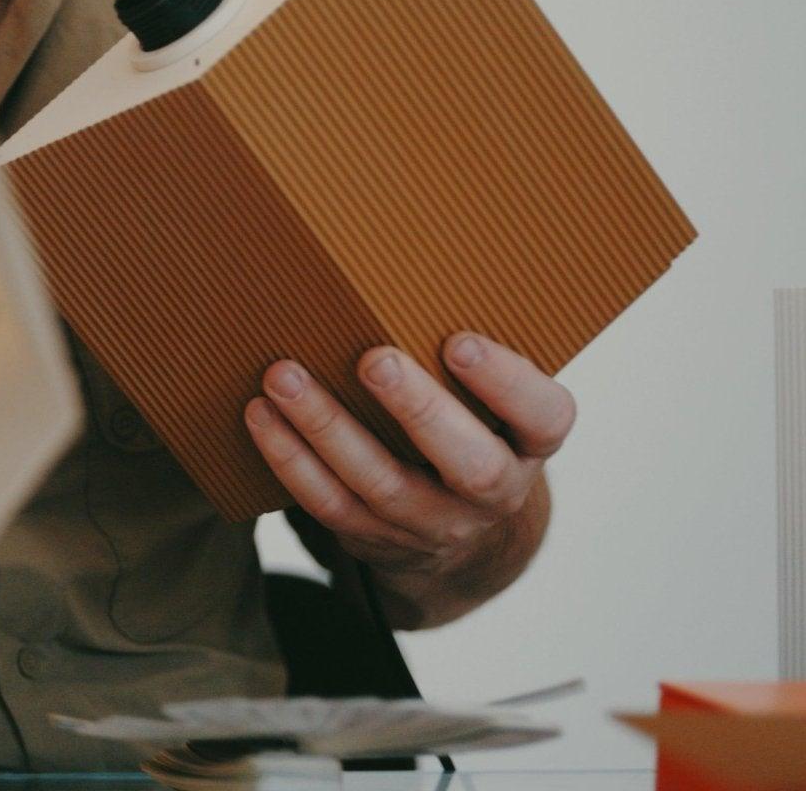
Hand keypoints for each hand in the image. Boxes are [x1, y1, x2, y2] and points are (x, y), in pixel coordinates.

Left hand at [243, 332, 573, 619]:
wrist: (455, 536)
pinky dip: (291, 458)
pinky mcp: (375, 537)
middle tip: (374, 360)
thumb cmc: (464, 428)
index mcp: (529, 443)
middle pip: (469, 464)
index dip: (506, 383)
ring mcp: (434, 522)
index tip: (460, 341)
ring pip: (382, 483)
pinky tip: (261, 415)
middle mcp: (493, 492)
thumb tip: (399, 269)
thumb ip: (465, 357)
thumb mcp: (489, 402)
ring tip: (283, 376)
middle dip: (419, 411)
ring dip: (327, 427)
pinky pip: (329, 503)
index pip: (543, 417)